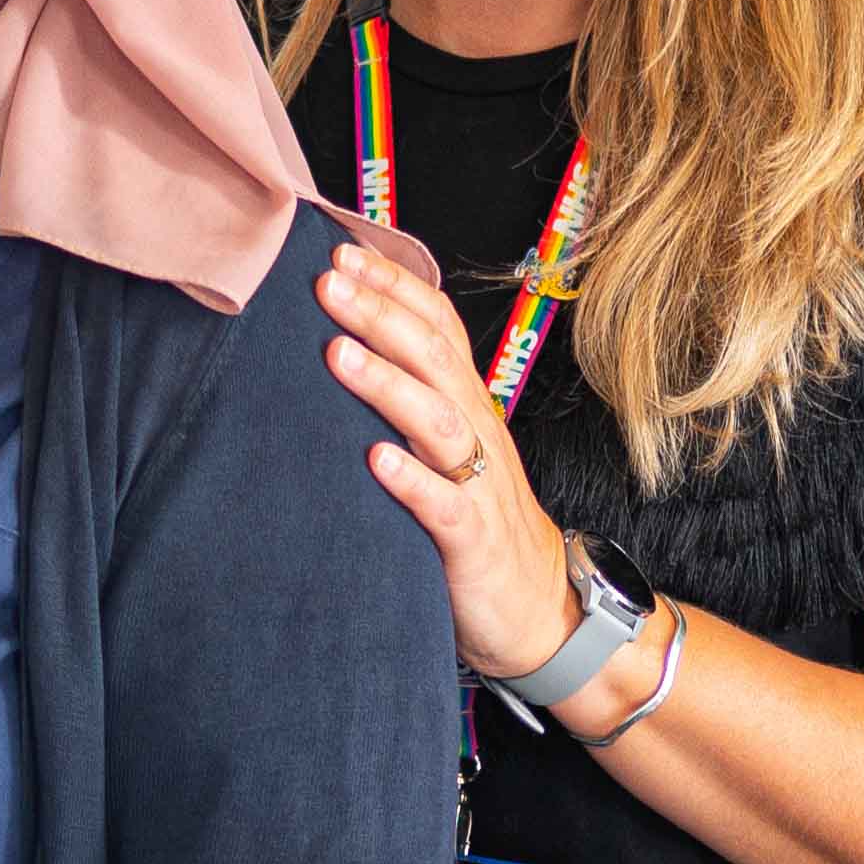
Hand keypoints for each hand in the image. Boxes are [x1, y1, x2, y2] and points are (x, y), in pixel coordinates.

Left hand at [316, 242, 579, 677]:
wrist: (537, 610)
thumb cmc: (474, 522)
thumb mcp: (447, 452)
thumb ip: (409, 402)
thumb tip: (340, 347)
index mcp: (467, 405)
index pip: (437, 326)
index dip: (395, 285)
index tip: (342, 252)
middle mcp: (476, 433)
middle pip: (434, 358)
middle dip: (380, 315)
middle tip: (326, 282)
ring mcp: (478, 485)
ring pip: (438, 421)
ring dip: (387, 384)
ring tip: (337, 354)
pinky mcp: (474, 541)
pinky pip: (446, 505)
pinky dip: (412, 480)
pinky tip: (375, 460)